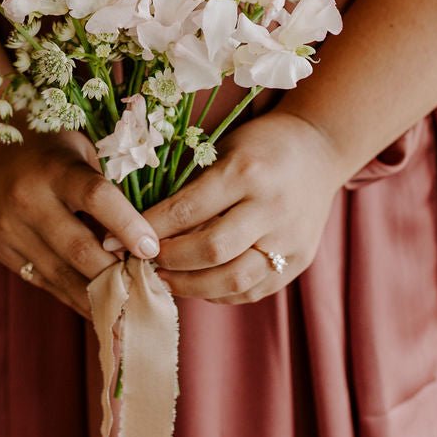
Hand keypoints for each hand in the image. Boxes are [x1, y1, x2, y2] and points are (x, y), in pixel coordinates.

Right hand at [0, 126, 159, 319]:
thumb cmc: (49, 147)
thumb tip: (145, 236)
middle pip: (79, 248)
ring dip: (99, 297)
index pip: (96, 197)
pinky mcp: (2, 252)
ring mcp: (11, 230)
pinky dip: (75, 298)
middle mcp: (28, 199)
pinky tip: (100, 309)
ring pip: (62, 275)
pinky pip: (45, 283)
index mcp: (55, 167)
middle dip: (117, 274)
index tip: (152, 249)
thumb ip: (109, 186)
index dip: (127, 225)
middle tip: (150, 290)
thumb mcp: (82, 150)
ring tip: (130, 313)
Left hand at [139, 109, 344, 303]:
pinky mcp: (300, 261)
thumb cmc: (259, 143)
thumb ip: (191, 185)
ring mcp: (289, 239)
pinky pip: (252, 291)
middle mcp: (271, 207)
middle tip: (141, 261)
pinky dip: (219, 293)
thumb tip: (139, 221)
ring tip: (163, 278)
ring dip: (190, 285)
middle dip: (168, 260)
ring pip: (232, 280)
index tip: (116, 239)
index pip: (187, 209)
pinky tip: (197, 284)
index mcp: (246, 171)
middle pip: (210, 250)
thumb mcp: (224, 149)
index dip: (149, 229)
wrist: (319, 148)